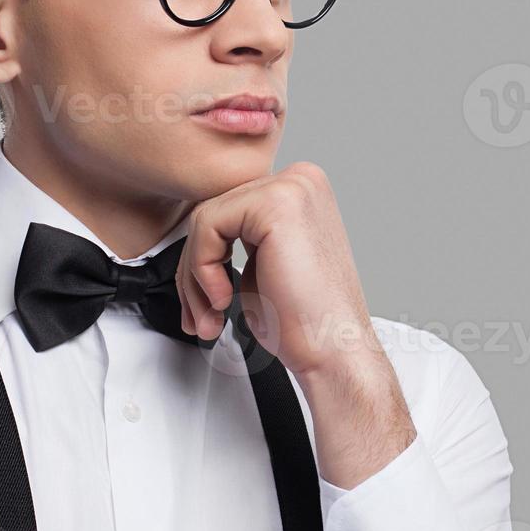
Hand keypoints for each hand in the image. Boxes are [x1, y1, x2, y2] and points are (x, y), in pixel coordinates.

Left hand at [175, 161, 372, 377]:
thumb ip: (238, 238)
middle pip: (214, 211)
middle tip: (203, 315)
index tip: (206, 302)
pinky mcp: (276, 202)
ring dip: (195, 276)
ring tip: (212, 315)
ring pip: (205, 218)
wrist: (334, 350)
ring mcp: (291, 186)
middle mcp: (300, 181)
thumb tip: (195, 237)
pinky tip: (224, 299)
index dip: (205, 260)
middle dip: (195, 271)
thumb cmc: (306, 321)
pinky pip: (208, 226)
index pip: (228, 210)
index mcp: (300, 191)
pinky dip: (202, 269)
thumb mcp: (263, 266)